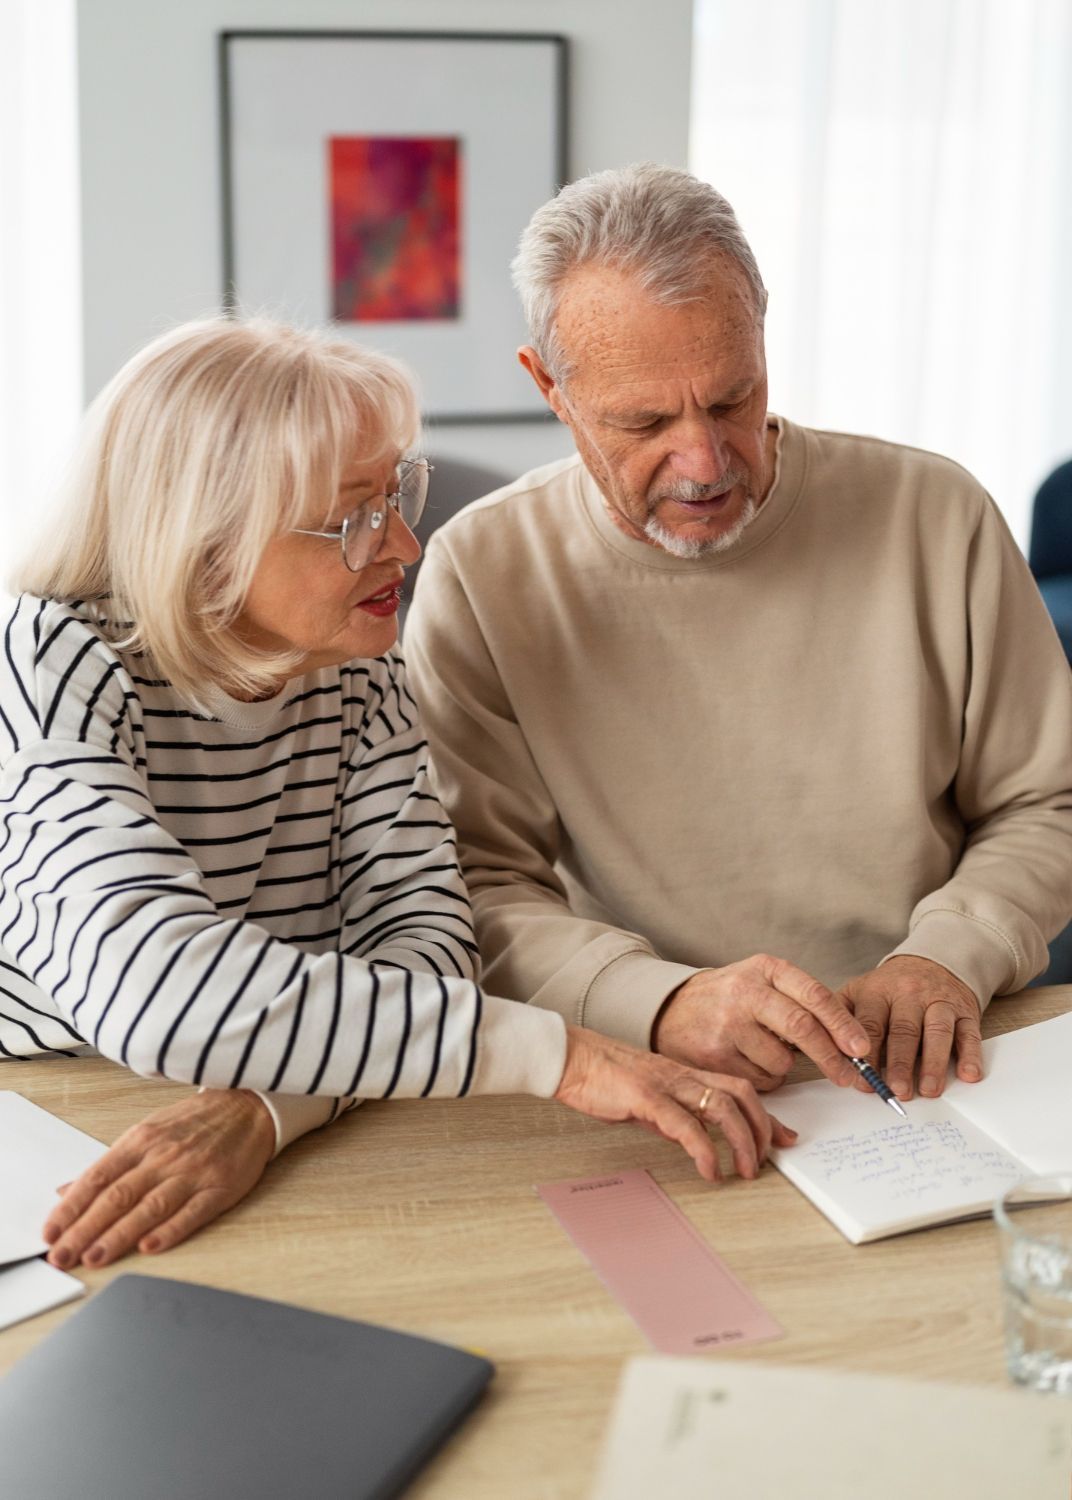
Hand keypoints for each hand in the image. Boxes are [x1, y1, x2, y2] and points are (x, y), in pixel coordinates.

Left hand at [43, 1089, 275, 1269]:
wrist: (248, 1106)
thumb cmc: (194, 1122)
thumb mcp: (146, 1133)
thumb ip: (109, 1166)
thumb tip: (67, 1192)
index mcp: (141, 1141)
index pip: (97, 1178)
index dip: (71, 1208)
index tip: (50, 1233)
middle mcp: (163, 1156)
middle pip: (118, 1196)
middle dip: (85, 1229)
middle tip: (62, 1256)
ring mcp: (193, 1172)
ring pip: (150, 1207)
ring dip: (119, 1235)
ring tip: (95, 1257)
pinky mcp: (220, 1187)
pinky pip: (192, 1212)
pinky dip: (170, 1230)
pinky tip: (150, 1246)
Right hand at [554, 1024, 796, 1181]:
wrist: (572, 1059)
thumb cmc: (605, 1078)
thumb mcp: (649, 1096)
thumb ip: (673, 1113)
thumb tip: (691, 1137)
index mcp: (687, 1074)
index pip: (740, 1089)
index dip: (768, 1115)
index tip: (786, 1139)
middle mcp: (684, 1076)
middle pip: (742, 1094)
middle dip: (761, 1129)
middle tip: (765, 1161)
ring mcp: (667, 1084)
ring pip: (722, 1106)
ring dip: (741, 1141)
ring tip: (744, 1171)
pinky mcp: (646, 1096)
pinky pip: (684, 1123)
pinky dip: (703, 1149)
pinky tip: (708, 1169)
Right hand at [652, 954, 870, 1089]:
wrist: (670, 1009)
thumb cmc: (728, 998)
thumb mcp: (762, 982)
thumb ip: (801, 1001)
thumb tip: (850, 1041)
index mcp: (765, 969)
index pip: (814, 995)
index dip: (842, 1025)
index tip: (861, 1048)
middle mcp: (745, 992)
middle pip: (801, 1027)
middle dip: (830, 1056)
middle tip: (847, 1075)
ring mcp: (727, 1023)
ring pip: (781, 1061)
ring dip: (784, 1067)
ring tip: (764, 1052)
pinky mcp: (714, 1054)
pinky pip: (759, 1079)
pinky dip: (763, 1078)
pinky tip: (745, 1060)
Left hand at [836, 956, 982, 1100]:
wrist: (934, 960)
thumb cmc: (891, 987)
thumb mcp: (860, 991)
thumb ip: (840, 1016)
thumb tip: (815, 1047)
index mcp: (877, 991)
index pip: (869, 1025)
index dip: (867, 1055)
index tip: (863, 1082)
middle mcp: (909, 994)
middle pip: (903, 1030)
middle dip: (900, 1063)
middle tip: (896, 1090)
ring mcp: (939, 1001)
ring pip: (937, 1031)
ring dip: (934, 1063)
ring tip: (929, 1090)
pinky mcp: (965, 1010)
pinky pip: (969, 1033)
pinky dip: (970, 1055)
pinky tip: (968, 1074)